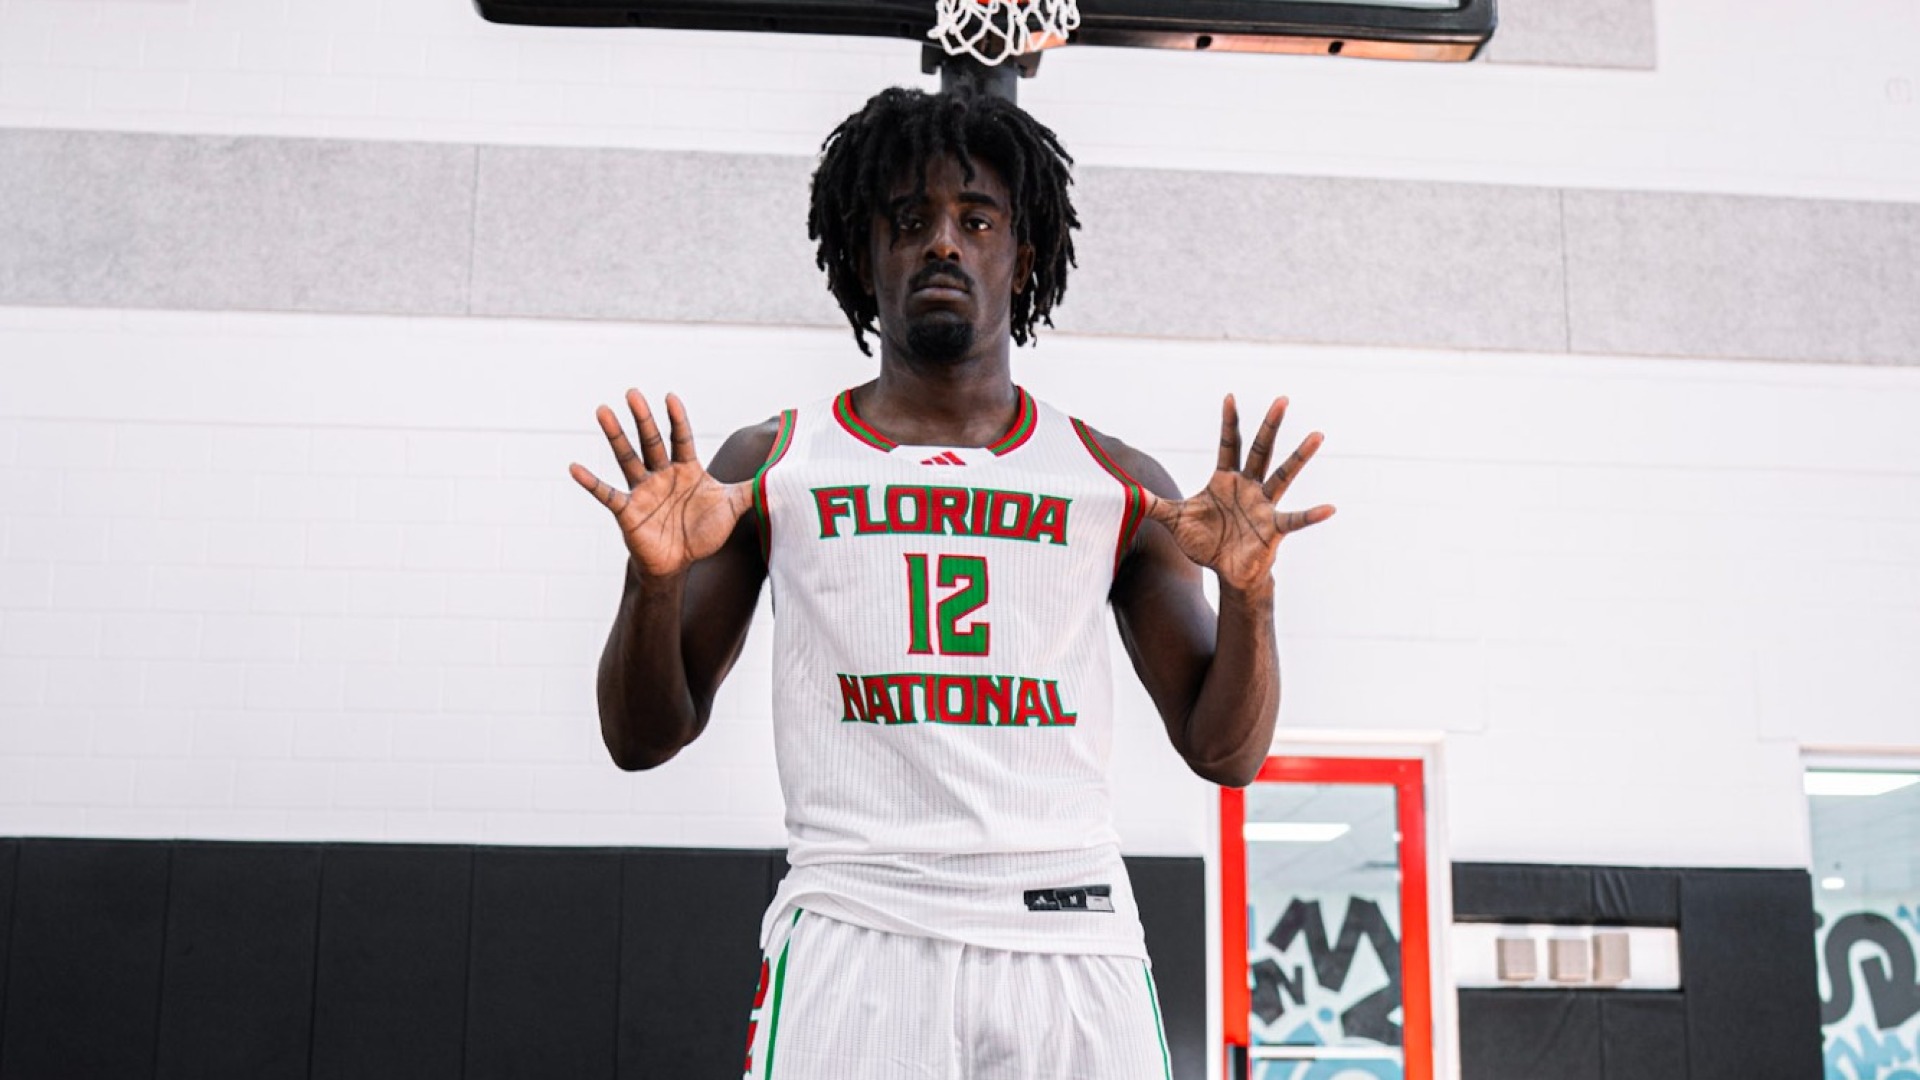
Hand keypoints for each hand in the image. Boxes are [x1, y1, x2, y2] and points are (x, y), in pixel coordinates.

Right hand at [569, 391, 752, 578]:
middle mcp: (662, 475)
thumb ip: (752, 489)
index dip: (677, 420)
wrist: (679, 563)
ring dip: (615, 436)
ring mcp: (642, 490)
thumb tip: (781, 475)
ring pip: (627, 458)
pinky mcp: (627, 510)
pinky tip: (574, 467)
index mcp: (686, 470)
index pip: (681, 438)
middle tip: (632, 392)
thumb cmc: (702, 532)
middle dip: (643, 418)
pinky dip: (590, 482)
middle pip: (651, 441)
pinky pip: (606, 493)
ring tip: (602, 411)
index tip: (671, 397)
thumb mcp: (732, 508)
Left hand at [1143, 395, 1334, 592]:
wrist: (1225, 571)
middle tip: (1282, 399)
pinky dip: (1312, 515)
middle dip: (1269, 425)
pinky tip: (1330, 508)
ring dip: (1299, 457)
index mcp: (1225, 480)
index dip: (1228, 422)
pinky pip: (1295, 519)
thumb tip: (1126, 494)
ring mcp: (1264, 505)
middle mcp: (1248, 487)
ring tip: (1317, 436)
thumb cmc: (1205, 543)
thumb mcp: (1175, 521)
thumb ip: (1154, 505)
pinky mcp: (1274, 528)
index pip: (1227, 444)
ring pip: (1282, 475)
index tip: (1229, 396)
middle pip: (1259, 450)